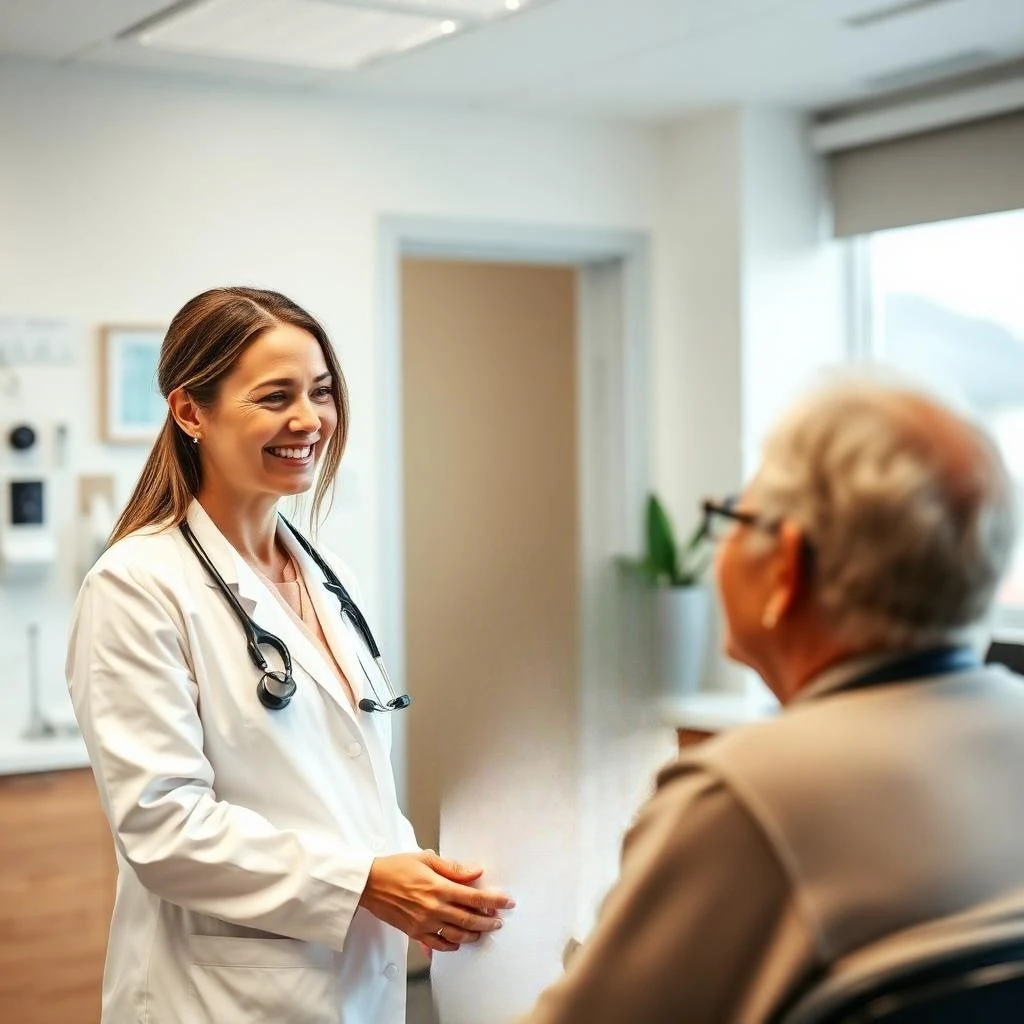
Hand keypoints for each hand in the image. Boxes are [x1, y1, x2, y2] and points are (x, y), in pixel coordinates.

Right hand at [359, 850, 514, 951]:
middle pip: (470, 920)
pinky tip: (458, 942)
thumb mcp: (426, 858)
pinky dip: (451, 946)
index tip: (507, 902)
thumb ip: (453, 868)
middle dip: (488, 922)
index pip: (474, 897)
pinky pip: (438, 944)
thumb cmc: (396, 867)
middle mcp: (434, 908)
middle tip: (498, 921)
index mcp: (439, 887)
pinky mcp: (415, 932)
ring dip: (473, 935)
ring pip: (456, 936)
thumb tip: (475, 872)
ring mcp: (424, 923)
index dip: (494, 901)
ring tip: (482, 932)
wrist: (369, 883)